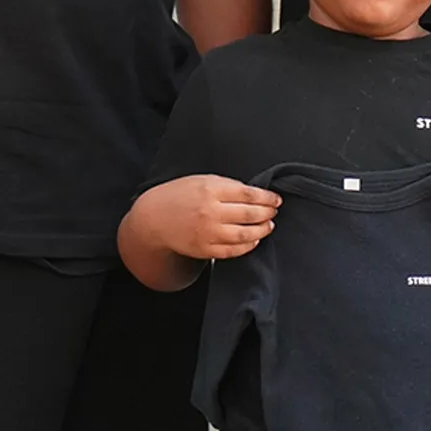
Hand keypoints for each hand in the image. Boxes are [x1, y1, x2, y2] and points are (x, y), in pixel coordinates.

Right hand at [133, 175, 280, 261]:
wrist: (154, 219)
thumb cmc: (179, 195)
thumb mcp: (201, 180)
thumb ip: (227, 186)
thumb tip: (254, 194)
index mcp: (210, 189)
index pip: (248, 194)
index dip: (266, 198)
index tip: (275, 199)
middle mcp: (210, 212)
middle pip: (250, 214)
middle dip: (267, 213)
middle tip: (274, 211)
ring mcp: (208, 233)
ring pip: (245, 234)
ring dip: (261, 230)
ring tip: (268, 225)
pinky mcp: (205, 249)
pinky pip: (232, 250)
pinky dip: (247, 245)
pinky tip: (253, 239)